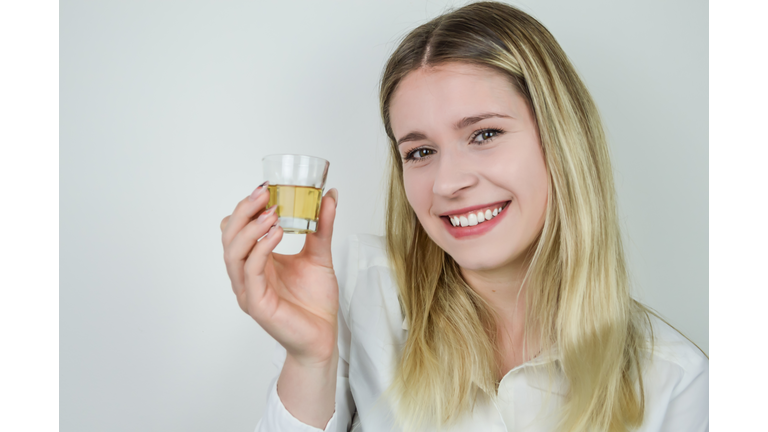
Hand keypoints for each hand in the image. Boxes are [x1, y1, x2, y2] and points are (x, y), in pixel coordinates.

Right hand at [220, 184, 338, 364]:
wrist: (323, 336)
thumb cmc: (315, 301)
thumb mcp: (319, 255)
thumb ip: (321, 226)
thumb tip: (328, 195)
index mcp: (255, 262)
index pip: (237, 229)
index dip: (247, 207)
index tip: (265, 187)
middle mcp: (246, 274)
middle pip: (229, 236)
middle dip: (244, 211)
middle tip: (264, 193)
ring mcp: (248, 290)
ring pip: (233, 253)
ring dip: (250, 228)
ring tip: (271, 212)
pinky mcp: (256, 303)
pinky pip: (251, 271)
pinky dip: (260, 249)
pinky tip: (276, 234)